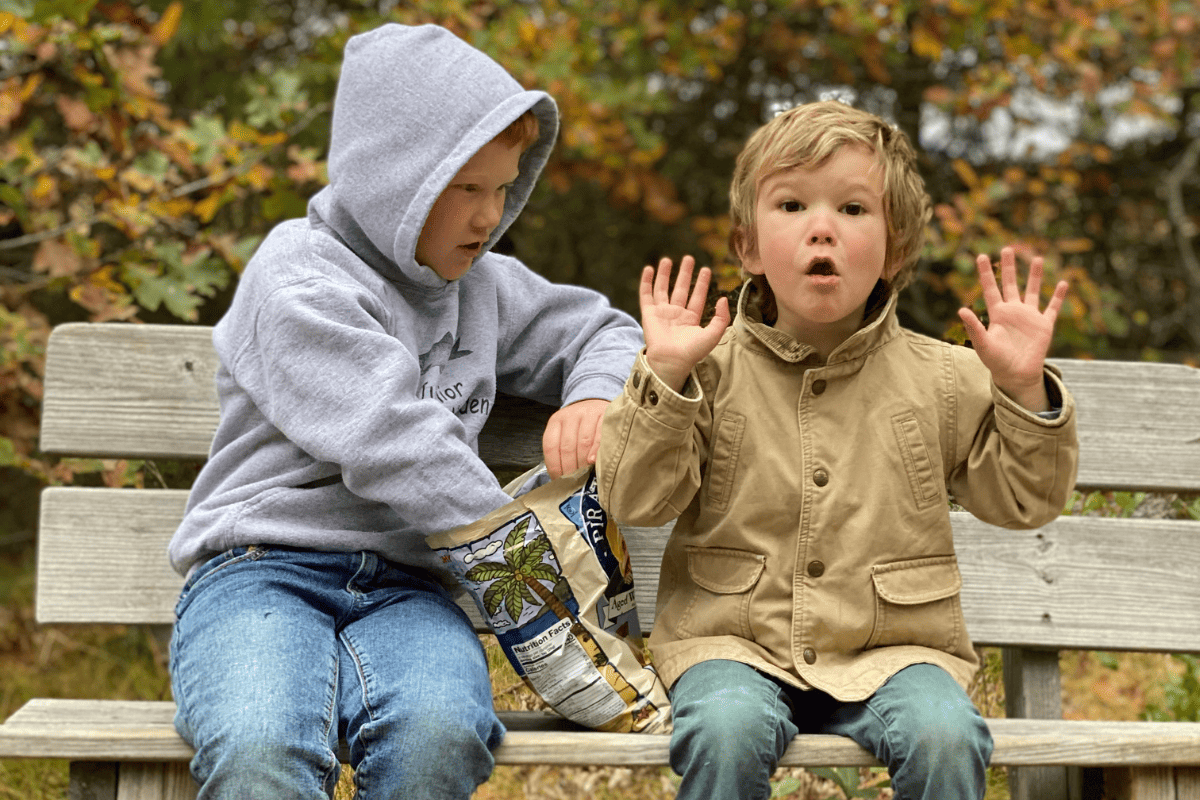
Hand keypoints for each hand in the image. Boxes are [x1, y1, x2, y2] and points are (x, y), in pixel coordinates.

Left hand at [542, 398, 608, 479]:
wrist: (596, 402)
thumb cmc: (580, 426)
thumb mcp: (565, 433)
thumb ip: (561, 452)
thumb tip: (561, 480)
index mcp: (556, 421)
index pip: (550, 446)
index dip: (554, 466)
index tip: (559, 482)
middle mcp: (570, 416)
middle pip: (567, 447)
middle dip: (570, 469)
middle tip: (574, 484)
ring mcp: (588, 414)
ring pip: (583, 442)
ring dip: (583, 462)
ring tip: (584, 477)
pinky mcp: (605, 415)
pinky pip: (600, 436)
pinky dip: (596, 451)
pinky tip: (593, 462)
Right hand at [641, 255, 730, 391]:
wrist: (671, 361)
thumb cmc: (692, 352)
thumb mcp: (713, 335)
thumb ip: (721, 317)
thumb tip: (722, 298)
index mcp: (691, 319)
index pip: (697, 296)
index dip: (702, 283)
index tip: (706, 269)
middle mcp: (676, 314)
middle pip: (680, 289)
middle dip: (684, 273)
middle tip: (689, 258)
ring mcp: (661, 313)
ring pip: (662, 289)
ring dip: (665, 274)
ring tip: (667, 259)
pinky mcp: (649, 314)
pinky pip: (646, 295)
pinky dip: (647, 282)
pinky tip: (649, 269)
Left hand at [957, 247, 1068, 411]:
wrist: (1016, 375)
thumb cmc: (996, 362)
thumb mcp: (983, 344)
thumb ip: (973, 327)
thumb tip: (961, 309)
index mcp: (997, 314)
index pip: (990, 289)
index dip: (985, 273)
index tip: (981, 256)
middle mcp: (1013, 311)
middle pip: (1010, 284)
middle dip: (1009, 267)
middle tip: (1008, 248)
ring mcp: (1029, 317)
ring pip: (1032, 291)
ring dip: (1035, 276)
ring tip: (1037, 258)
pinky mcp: (1044, 325)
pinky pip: (1053, 308)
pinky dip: (1058, 297)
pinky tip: (1064, 283)